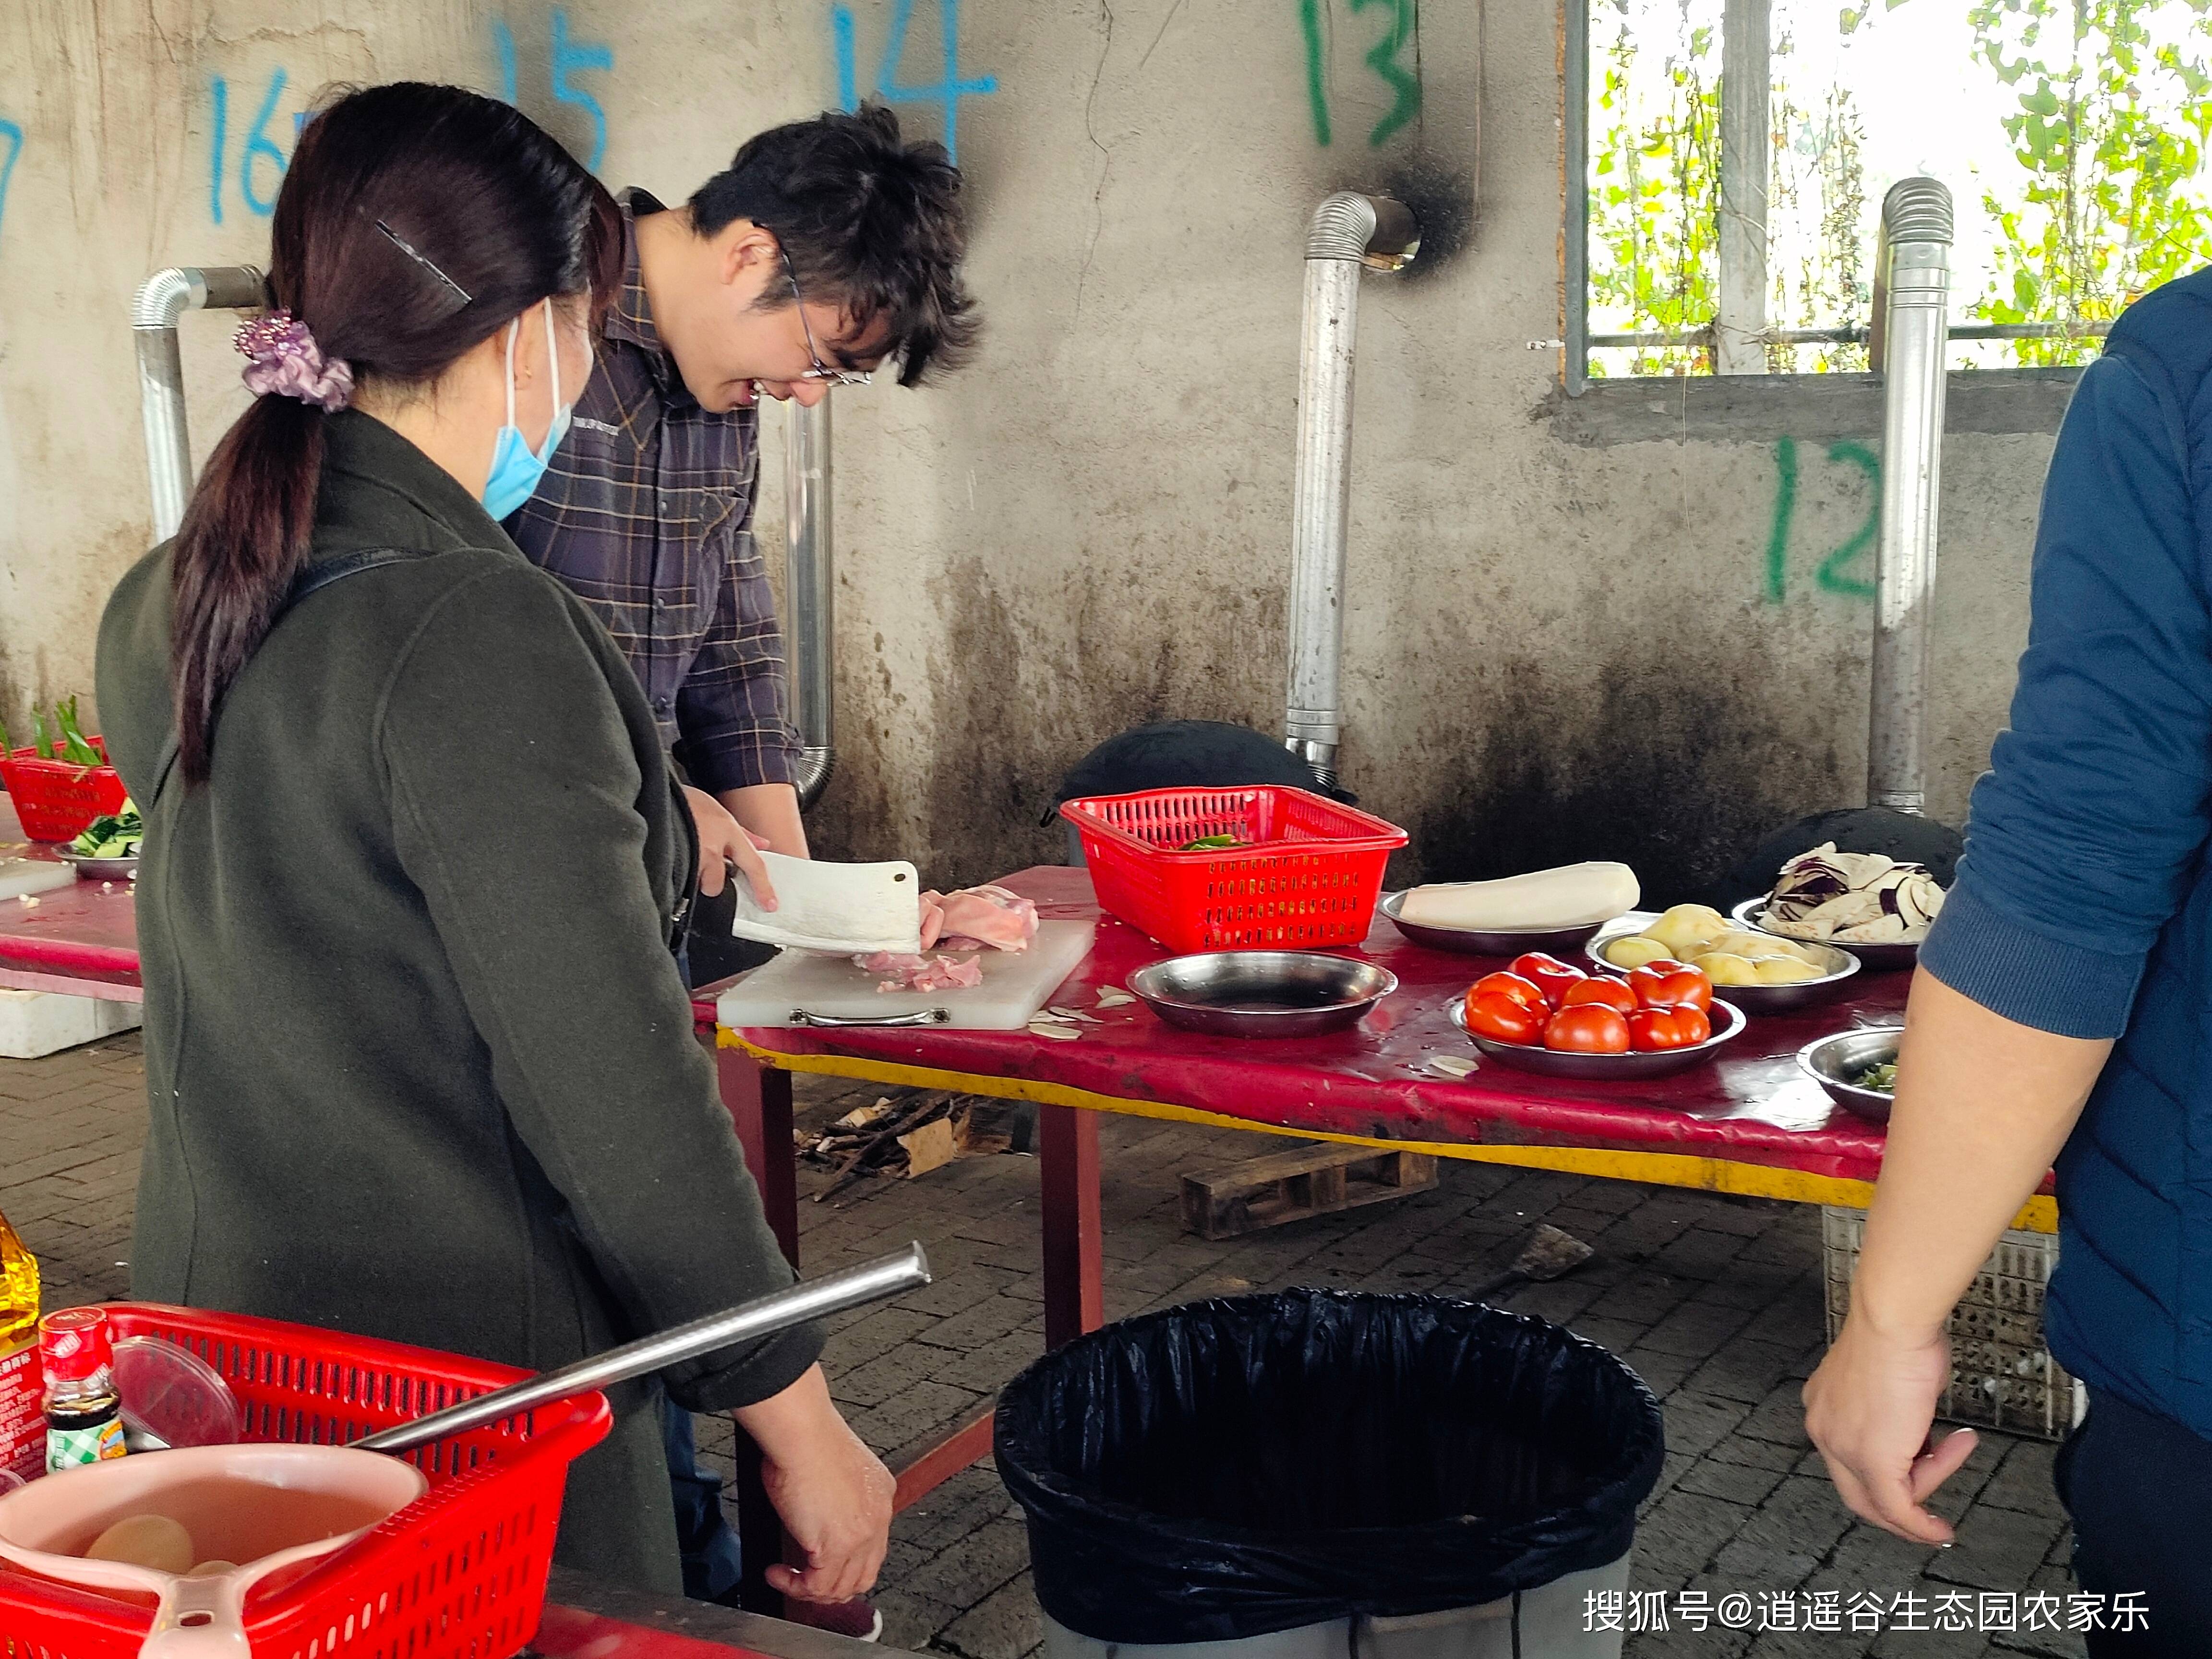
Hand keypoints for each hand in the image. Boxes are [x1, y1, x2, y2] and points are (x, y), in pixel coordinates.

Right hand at [682, 786, 774, 907]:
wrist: (655, 796)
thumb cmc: (685, 802)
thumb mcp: (717, 810)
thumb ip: (742, 832)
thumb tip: (763, 845)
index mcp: (727, 829)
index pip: (753, 864)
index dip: (763, 887)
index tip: (770, 904)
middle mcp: (711, 845)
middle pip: (715, 883)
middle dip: (707, 881)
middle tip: (698, 864)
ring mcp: (689, 854)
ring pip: (694, 883)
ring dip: (689, 876)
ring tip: (681, 856)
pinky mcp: (670, 862)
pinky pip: (677, 880)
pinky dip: (676, 874)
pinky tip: (672, 858)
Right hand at [736, 1366, 893, 1603]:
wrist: (802, 1432)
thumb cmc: (807, 1439)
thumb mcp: (833, 1471)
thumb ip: (834, 1499)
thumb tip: (814, 1518)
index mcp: (880, 1493)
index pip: (872, 1545)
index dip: (846, 1562)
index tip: (820, 1563)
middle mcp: (877, 1516)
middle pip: (863, 1573)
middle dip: (832, 1585)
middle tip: (805, 1581)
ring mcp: (861, 1534)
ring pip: (842, 1587)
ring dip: (810, 1589)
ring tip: (787, 1578)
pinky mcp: (837, 1547)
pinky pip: (817, 1586)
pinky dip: (795, 1587)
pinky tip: (779, 1574)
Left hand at [1803, 1311, 1977, 1543]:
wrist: (1895, 1321)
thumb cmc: (1900, 1333)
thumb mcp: (1894, 1378)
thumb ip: (1897, 1410)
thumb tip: (1917, 1423)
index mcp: (1824, 1407)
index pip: (1849, 1459)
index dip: (1884, 1473)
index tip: (1917, 1474)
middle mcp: (1824, 1429)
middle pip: (1859, 1489)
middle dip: (1901, 1500)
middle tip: (1929, 1512)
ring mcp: (1844, 1447)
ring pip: (1886, 1497)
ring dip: (1931, 1482)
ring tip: (1960, 1446)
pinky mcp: (1874, 1461)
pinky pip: (1898, 1508)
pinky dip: (1920, 1527)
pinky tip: (1941, 1531)